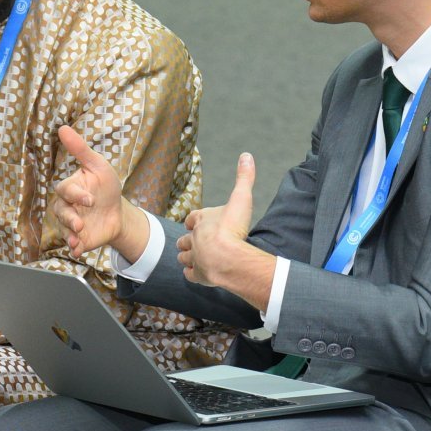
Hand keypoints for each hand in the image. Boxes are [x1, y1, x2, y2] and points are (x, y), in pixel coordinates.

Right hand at [52, 126, 148, 261]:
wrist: (119, 213)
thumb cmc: (106, 187)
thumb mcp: (98, 166)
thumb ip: (80, 149)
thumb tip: (63, 128)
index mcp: (70, 188)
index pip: (66, 190)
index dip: (76, 195)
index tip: (90, 199)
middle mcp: (67, 206)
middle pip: (60, 211)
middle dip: (69, 218)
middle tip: (80, 223)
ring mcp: (71, 223)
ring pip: (63, 228)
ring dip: (70, 234)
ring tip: (77, 238)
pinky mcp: (78, 238)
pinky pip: (72, 244)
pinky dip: (74, 248)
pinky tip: (78, 250)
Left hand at [176, 153, 273, 306]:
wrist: (228, 257)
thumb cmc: (233, 228)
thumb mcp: (241, 198)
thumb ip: (244, 177)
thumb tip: (246, 155)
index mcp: (201, 220)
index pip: (191, 218)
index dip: (194, 220)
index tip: (195, 221)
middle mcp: (194, 239)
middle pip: (184, 239)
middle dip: (188, 240)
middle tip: (195, 242)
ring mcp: (194, 258)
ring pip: (183, 257)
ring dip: (187, 257)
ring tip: (195, 258)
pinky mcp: (198, 275)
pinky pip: (190, 275)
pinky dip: (192, 274)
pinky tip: (199, 273)